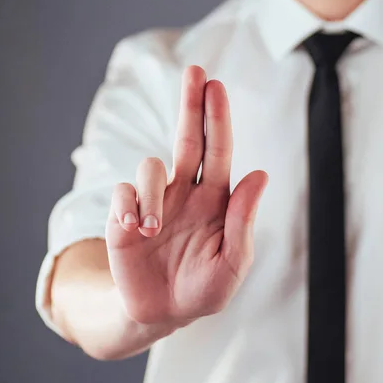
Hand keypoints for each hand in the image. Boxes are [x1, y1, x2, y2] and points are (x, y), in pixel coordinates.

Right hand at [105, 65, 268, 326]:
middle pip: (187, 138)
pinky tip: (134, 232)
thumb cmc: (203, 288)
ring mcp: (154, 199)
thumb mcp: (232, 263)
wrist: (160, 312)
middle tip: (195, 70)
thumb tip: (260, 174)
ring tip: (153, 228)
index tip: (215, 85)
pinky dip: (128, 209)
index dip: (216, 118)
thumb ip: (244, 220)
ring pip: (150, 166)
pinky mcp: (124, 213)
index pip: (217, 149)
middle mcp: (185, 189)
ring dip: (153, 194)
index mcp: (215, 197)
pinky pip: (123, 193)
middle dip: (191, 104)